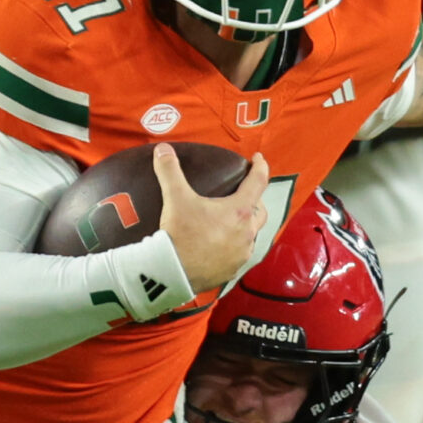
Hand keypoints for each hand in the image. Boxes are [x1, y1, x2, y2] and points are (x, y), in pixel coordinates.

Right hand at [155, 146, 270, 293]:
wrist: (172, 273)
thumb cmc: (179, 234)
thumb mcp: (175, 198)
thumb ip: (170, 170)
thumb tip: (162, 149)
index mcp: (239, 211)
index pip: (258, 182)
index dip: (260, 167)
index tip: (259, 159)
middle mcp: (247, 233)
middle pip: (260, 212)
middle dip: (255, 201)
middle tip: (243, 195)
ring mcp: (241, 254)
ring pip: (251, 236)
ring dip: (245, 227)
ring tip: (230, 222)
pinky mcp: (232, 271)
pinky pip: (239, 255)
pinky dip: (234, 247)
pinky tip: (221, 245)